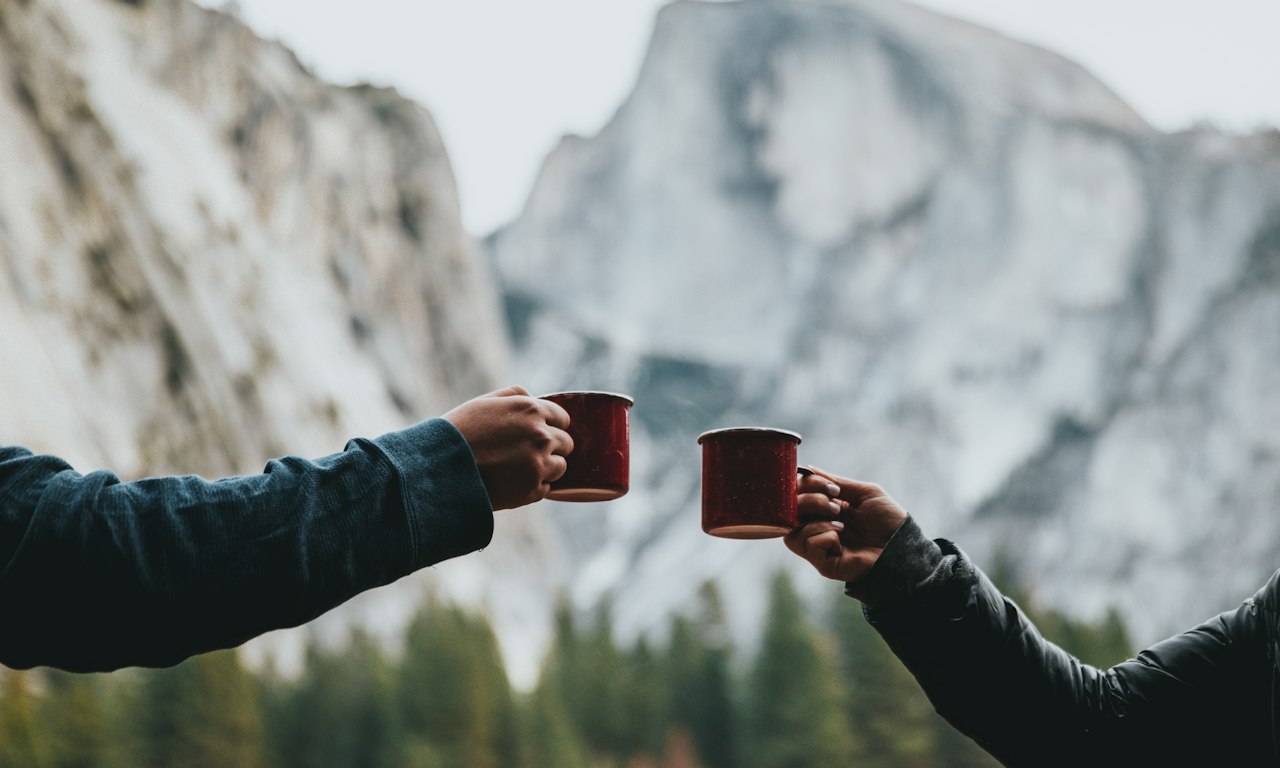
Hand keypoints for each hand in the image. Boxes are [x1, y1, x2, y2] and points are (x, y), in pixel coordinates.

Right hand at [443, 386, 572, 509]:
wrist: (440, 469)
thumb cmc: (459, 432)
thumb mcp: (485, 402)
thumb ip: (516, 395)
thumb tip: (536, 399)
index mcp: (531, 410)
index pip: (562, 418)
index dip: (552, 426)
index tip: (540, 432)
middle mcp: (541, 436)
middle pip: (566, 444)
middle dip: (552, 447)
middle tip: (528, 452)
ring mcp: (539, 465)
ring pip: (560, 467)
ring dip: (546, 467)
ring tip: (519, 468)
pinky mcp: (532, 491)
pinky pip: (546, 488)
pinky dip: (533, 486)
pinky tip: (511, 482)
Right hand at [784, 468, 907, 582]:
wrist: (902, 547)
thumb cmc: (888, 520)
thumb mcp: (863, 493)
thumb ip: (836, 482)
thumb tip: (808, 469)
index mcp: (825, 510)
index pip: (797, 495)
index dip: (805, 486)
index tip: (829, 486)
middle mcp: (817, 528)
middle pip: (789, 512)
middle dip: (810, 501)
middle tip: (835, 504)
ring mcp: (819, 547)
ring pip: (792, 531)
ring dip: (815, 520)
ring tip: (840, 523)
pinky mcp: (823, 563)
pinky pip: (807, 545)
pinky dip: (822, 536)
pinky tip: (840, 538)